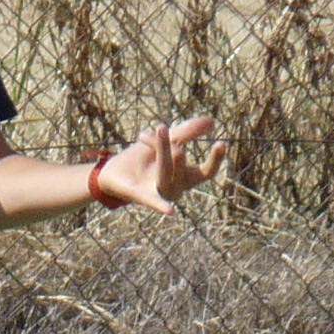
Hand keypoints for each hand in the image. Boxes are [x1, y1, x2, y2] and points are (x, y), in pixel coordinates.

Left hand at [92, 114, 223, 215]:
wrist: (112, 172)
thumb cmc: (142, 160)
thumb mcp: (166, 141)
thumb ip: (187, 133)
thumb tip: (212, 121)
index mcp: (184, 177)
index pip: (206, 172)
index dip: (216, 160)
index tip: (221, 143)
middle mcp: (175, 187)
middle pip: (180, 163)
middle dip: (170, 144)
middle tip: (161, 128)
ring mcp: (158, 192)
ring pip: (166, 171)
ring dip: (162, 148)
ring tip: (161, 130)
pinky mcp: (140, 196)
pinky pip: (153, 202)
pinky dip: (161, 206)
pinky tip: (170, 211)